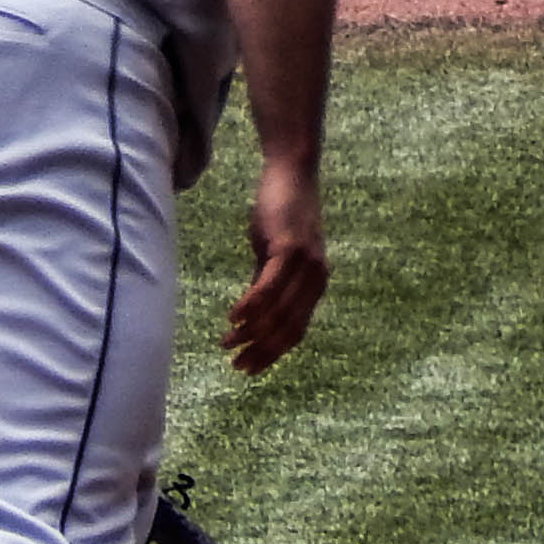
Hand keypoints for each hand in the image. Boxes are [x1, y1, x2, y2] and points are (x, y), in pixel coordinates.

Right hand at [223, 156, 326, 371]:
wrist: (292, 175)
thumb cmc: (281, 216)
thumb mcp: (273, 258)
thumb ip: (266, 286)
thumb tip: (250, 319)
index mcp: (314, 285)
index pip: (295, 332)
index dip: (271, 354)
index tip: (247, 369)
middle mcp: (316, 278)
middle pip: (288, 328)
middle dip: (260, 350)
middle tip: (234, 364)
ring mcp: (306, 263)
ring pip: (279, 311)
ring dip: (251, 331)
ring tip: (227, 342)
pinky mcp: (290, 248)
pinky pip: (270, 285)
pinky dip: (252, 304)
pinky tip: (233, 317)